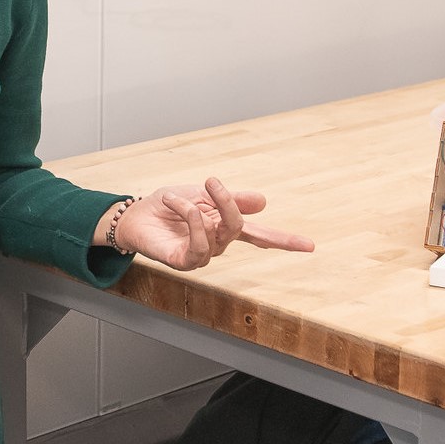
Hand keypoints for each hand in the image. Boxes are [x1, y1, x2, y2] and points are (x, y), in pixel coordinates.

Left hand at [112, 177, 314, 269]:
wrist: (133, 214)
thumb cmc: (166, 206)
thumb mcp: (201, 194)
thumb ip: (231, 199)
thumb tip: (263, 202)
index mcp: (224, 228)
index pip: (260, 237)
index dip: (284, 241)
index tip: (311, 246)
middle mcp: (216, 245)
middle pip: (237, 227)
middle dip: (228, 203)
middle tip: (213, 182)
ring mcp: (200, 256)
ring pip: (219, 234)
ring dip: (204, 208)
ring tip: (182, 195)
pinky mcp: (184, 262)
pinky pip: (199, 245)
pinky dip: (191, 219)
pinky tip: (177, 203)